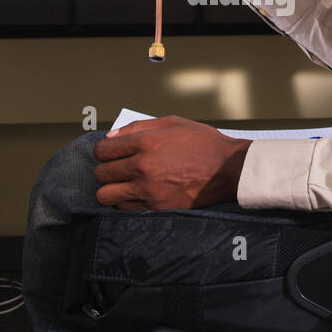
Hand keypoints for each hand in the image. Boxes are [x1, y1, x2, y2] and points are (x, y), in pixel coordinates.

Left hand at [93, 115, 251, 210]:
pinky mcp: (157, 207)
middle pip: (102, 173)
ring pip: (107, 195)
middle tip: (118, 170)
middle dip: (106, 171)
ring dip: (111, 190)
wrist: (229, 169)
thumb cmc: (203, 143)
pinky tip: (137, 195)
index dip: (103, 153)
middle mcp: (143, 166)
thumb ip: (138, 127)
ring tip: (122, 186)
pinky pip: (125, 209)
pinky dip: (126, 202)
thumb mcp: (172, 123)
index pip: (103, 151)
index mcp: (145, 142)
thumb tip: (110, 137)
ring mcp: (149, 189)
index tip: (111, 155)